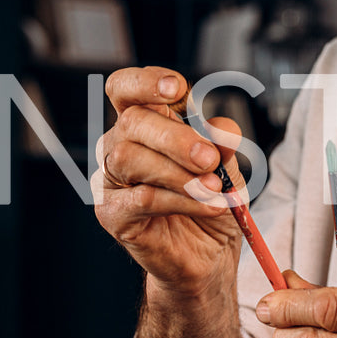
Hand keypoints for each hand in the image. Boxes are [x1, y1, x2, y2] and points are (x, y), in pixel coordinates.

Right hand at [95, 66, 245, 293]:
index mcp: (144, 124)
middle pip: (132, 122)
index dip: (145, 82)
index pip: (126, 89)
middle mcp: (120, 145)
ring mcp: (111, 180)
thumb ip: (221, 144)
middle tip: (209, 159)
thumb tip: (220, 129)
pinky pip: (140, 198)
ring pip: (130, 158)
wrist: (208, 255)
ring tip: (213, 188)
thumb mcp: (226, 167)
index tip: (178, 90)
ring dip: (178, 173)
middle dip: (175, 137)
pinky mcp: (111, 214)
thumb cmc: (211, 201)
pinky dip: (181, 200)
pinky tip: (208, 205)